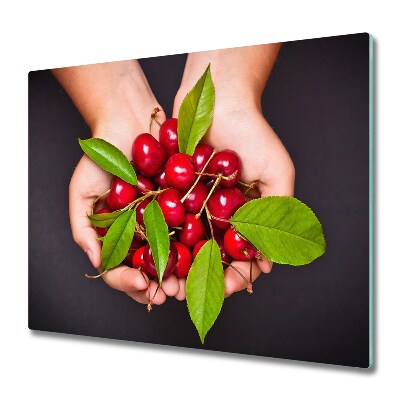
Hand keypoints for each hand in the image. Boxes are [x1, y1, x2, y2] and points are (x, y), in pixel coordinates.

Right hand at [53, 62, 179, 305]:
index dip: (128, 281)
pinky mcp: (185, 206)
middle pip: (149, 269)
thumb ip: (83, 229)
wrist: (131, 121)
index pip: (120, 269)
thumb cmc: (103, 155)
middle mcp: (143, 232)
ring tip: (186, 283)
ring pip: (174, 256)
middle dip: (159, 285)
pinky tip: (204, 256)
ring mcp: (165, 221)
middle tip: (169, 292)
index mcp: (119, 235)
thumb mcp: (83, 192)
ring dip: (181, 274)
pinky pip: (192, 229)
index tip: (141, 284)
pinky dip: (197, 245)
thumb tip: (97, 262)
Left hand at [172, 47, 294, 299]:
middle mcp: (218, 212)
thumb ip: (280, 213)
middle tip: (189, 292)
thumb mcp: (278, 172)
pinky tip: (151, 252)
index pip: (240, 254)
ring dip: (176, 263)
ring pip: (184, 242)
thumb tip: (269, 261)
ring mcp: (194, 202)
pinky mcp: (172, 190)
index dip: (235, 274)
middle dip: (200, 276)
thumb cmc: (253, 133)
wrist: (218, 98)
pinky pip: (165, 218)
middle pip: (209, 253)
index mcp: (245, 214)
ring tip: (166, 281)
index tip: (228, 288)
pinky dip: (159, 236)